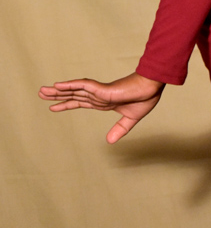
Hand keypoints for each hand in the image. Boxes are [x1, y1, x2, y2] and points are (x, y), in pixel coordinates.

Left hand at [38, 72, 165, 143]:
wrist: (153, 87)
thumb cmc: (145, 97)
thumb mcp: (131, 118)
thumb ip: (120, 129)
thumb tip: (108, 142)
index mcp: (104, 102)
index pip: (80, 103)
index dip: (66, 104)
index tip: (52, 106)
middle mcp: (98, 96)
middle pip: (73, 95)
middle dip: (57, 95)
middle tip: (41, 93)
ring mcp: (100, 92)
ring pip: (74, 90)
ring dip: (58, 90)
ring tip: (43, 90)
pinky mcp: (103, 90)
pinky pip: (84, 86)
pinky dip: (70, 85)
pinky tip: (59, 85)